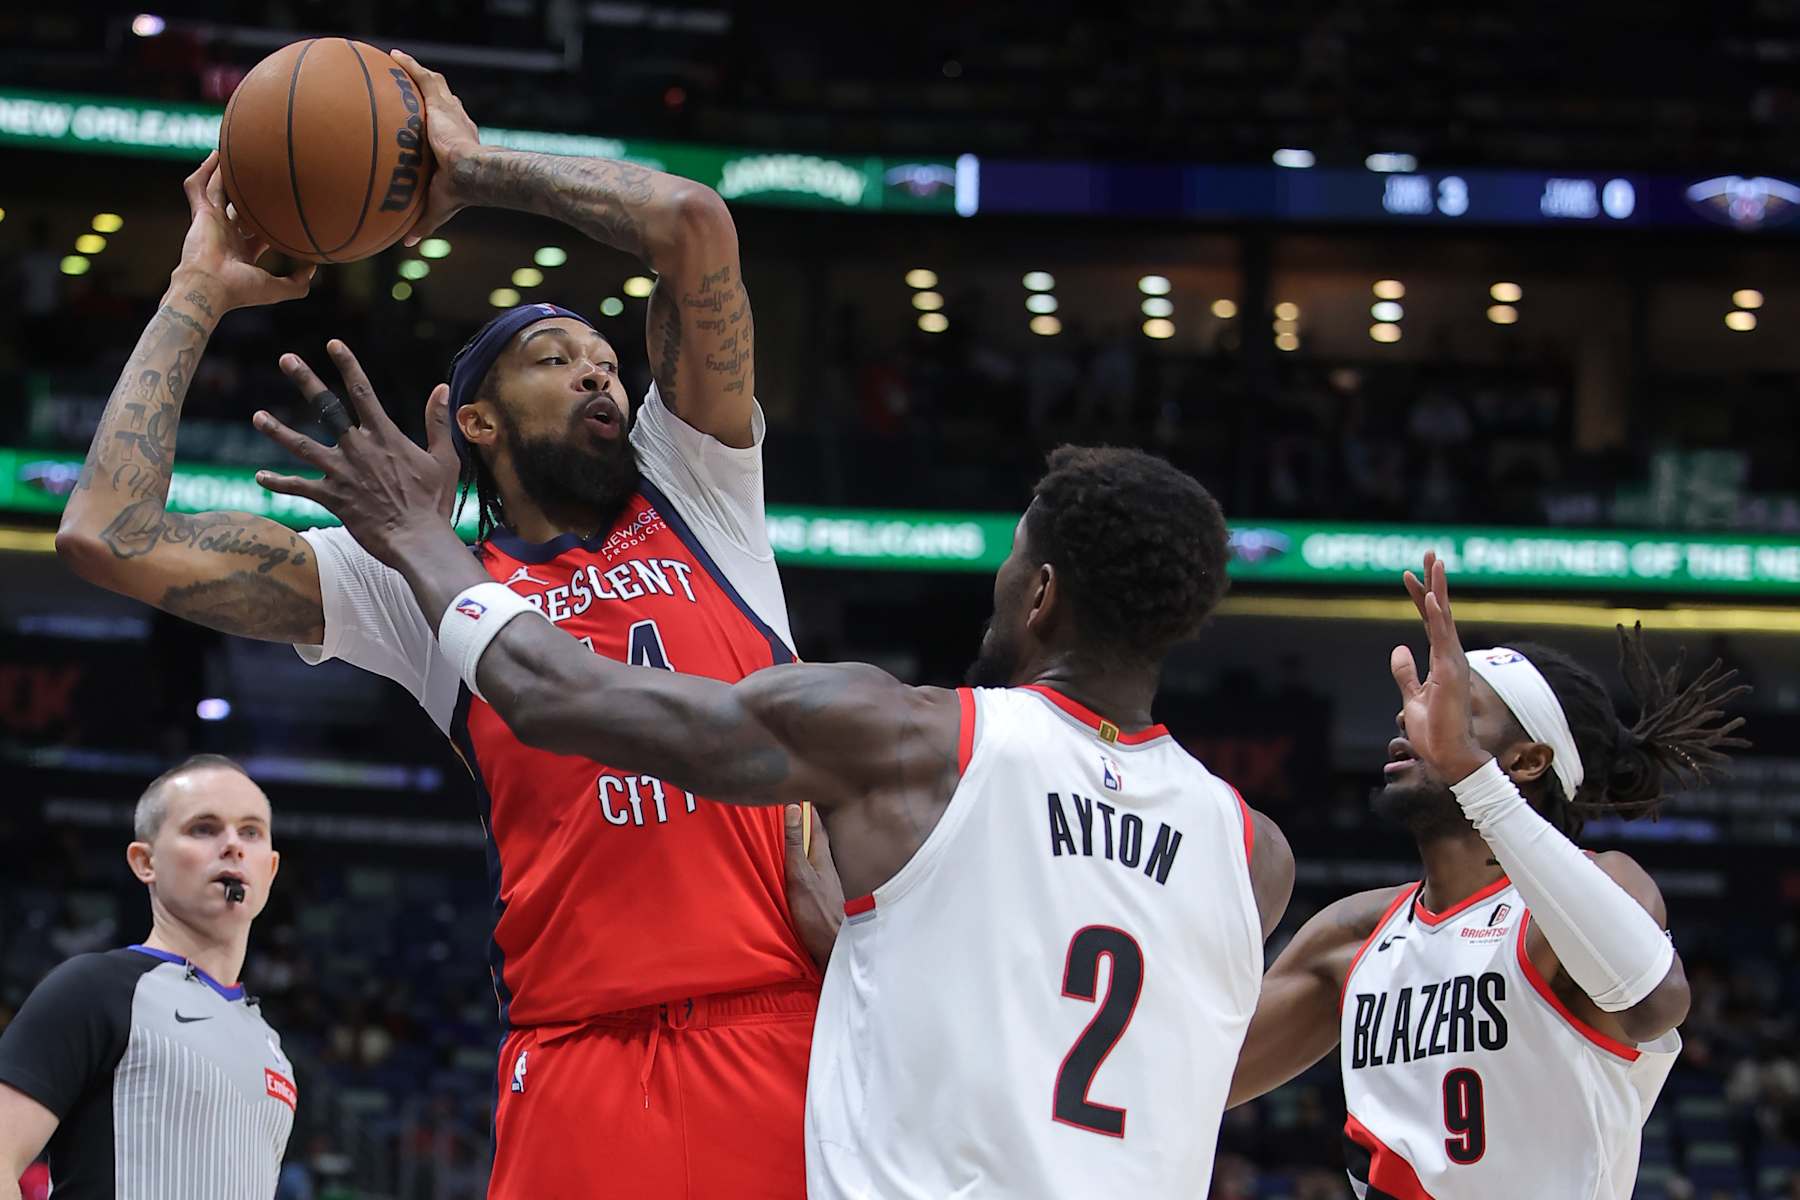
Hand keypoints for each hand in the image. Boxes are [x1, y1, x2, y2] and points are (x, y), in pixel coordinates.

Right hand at [176, 152, 314, 311]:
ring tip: (234, 154)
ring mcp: (211, 222)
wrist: (210, 287)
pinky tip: (215, 155)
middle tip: (259, 173)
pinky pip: (197, 186)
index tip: (286, 206)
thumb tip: (314, 267)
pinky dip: (205, 171)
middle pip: (236, 206)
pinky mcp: (199, 214)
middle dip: (244, 192)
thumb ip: (297, 282)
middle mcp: (225, 234)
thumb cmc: (240, 290)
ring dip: (223, 174)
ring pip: (217, 191)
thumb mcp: (277, 288)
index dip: (269, 218)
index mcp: (241, 250)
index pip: (256, 229)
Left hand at [251, 340, 461, 568]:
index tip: (333, 344)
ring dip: (277, 430)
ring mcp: (341, 472)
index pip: (363, 391)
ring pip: (302, 445)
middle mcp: (358, 448)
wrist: (417, 539)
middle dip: (305, 380)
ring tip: (257, 416)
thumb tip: (441, 388)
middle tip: (287, 359)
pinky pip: (299, 488)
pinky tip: (260, 477)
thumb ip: (438, 422)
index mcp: (385, 436)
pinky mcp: (332, 497)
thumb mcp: (445, 458)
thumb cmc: (434, 501)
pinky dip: (279, 483)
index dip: (347, 365)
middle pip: (326, 407)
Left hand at [389, 50, 482, 246]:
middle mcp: (455, 124)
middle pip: (441, 104)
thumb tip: (405, 244)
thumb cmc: (459, 192)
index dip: (436, 126)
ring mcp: (450, 111)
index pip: (445, 130)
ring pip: (433, 87)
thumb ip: (421, 223)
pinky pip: (423, 77)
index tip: (424, 127)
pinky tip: (394, 55)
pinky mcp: (443, 103)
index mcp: (455, 146)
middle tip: (411, 93)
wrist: (472, 173)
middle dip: (430, 97)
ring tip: (399, 64)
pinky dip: (410, 65)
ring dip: (418, 75)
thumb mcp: (435, 208)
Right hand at [783, 803, 844, 970]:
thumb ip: (796, 844)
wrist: (833, 946)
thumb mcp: (800, 876)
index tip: (798, 789)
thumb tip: (794, 808)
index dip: (807, 806)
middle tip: (794, 801)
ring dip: (804, 837)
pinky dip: (802, 856)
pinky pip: (810, 866)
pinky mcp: (820, 893)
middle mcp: (826, 864)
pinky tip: (796, 861)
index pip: (816, 822)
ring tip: (792, 825)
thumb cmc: (816, 913)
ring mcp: (825, 879)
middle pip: (816, 835)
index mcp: (822, 856)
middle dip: (807, 818)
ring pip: (814, 850)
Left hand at [1391, 552, 1492, 782]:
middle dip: (1435, 581)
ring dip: (1438, 589)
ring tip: (1434, 561)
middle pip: (1441, 611)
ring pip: (1444, 618)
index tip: (1409, 574)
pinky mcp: (1450, 672)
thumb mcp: (1412, 696)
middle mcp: (1450, 656)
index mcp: (1441, 660)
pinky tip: (1434, 597)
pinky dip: (1439, 617)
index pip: (1430, 621)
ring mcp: (1453, 662)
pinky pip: (1443, 639)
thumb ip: (1406, 672)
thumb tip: (1399, 649)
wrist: (1447, 755)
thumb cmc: (1433, 731)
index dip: (1421, 597)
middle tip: (1430, 552)